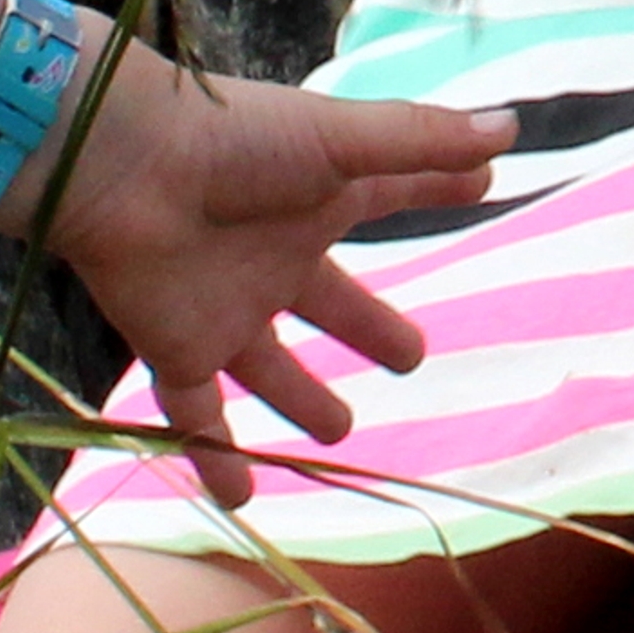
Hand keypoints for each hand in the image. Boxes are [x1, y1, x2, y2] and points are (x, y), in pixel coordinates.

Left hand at [31, 39, 512, 503]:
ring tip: (339, 433)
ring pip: (269, 367)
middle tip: (411, 358)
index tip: (481, 182)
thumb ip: (420, 143)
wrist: (123, 169)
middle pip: (332, 300)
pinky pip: (199, 416)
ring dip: (301, 400)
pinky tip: (240, 501)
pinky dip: (217, 458)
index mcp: (315, 199)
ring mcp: (225, 308)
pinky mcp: (177, 348)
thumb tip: (509, 131)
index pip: (389, 195)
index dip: (435, 187)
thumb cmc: (234, 145)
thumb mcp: (340, 141)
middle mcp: (273, 258)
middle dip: (369, 327)